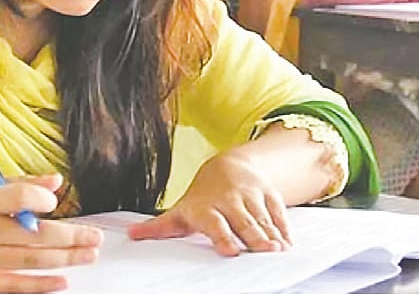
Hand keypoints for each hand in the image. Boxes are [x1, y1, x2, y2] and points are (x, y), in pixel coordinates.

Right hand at [0, 174, 102, 292]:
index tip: (54, 200)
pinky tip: (63, 280)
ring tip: (89, 254)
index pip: (17, 197)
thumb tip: (54, 182)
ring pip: (33, 260)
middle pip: (36, 234)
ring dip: (66, 258)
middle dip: (72, 236)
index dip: (39, 198)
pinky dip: (41, 284)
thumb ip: (19, 186)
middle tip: (95, 237)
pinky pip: (17, 285)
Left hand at [127, 149, 290, 255]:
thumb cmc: (202, 198)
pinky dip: (284, 227)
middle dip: (254, 237)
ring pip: (263, 218)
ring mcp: (251, 195)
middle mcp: (230, 200)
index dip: (222, 235)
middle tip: (265, 252)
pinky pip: (279, 211)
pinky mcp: (269, 193)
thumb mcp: (181, 210)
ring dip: (272, 235)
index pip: (215, 223)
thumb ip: (159, 226)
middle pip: (244, 222)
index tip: (230, 250)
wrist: (229, 166)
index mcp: (206, 208)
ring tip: (279, 250)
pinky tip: (288, 243)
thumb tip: (131, 235)